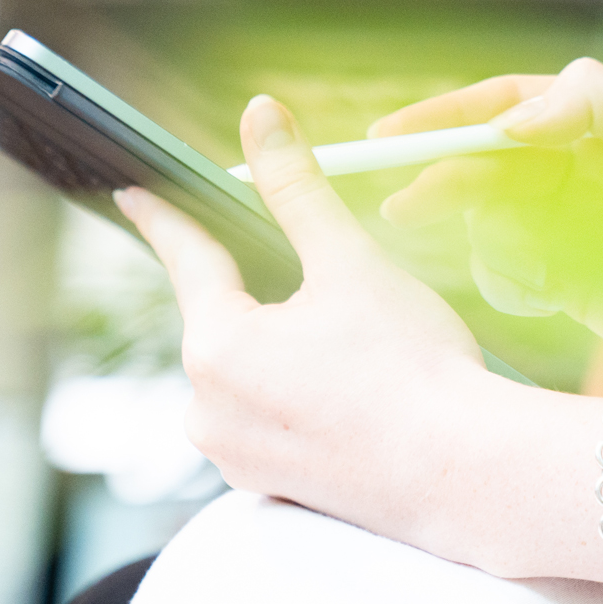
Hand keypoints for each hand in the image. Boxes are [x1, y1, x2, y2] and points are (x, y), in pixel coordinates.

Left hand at [115, 94, 497, 539]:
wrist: (466, 475)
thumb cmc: (412, 367)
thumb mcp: (348, 259)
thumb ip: (296, 186)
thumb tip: (260, 116)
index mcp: (217, 348)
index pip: (187, 259)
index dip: (165, 217)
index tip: (136, 195)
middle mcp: (210, 411)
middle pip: (223, 317)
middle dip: (257, 283)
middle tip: (312, 271)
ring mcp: (238, 457)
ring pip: (247, 370)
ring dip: (280, 341)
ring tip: (351, 338)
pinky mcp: (273, 486)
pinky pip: (267, 416)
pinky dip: (294, 389)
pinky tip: (347, 385)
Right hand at [374, 59, 602, 392]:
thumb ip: (592, 101)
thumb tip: (512, 120)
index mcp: (596, 120)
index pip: (503, 105)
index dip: (443, 116)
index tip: (391, 134)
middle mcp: (571, 165)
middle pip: (479, 161)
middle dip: (443, 179)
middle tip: (408, 209)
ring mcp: (562, 224)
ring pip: (482, 215)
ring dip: (481, 233)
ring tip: (522, 262)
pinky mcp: (560, 278)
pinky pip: (501, 266)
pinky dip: (505, 275)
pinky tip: (542, 290)